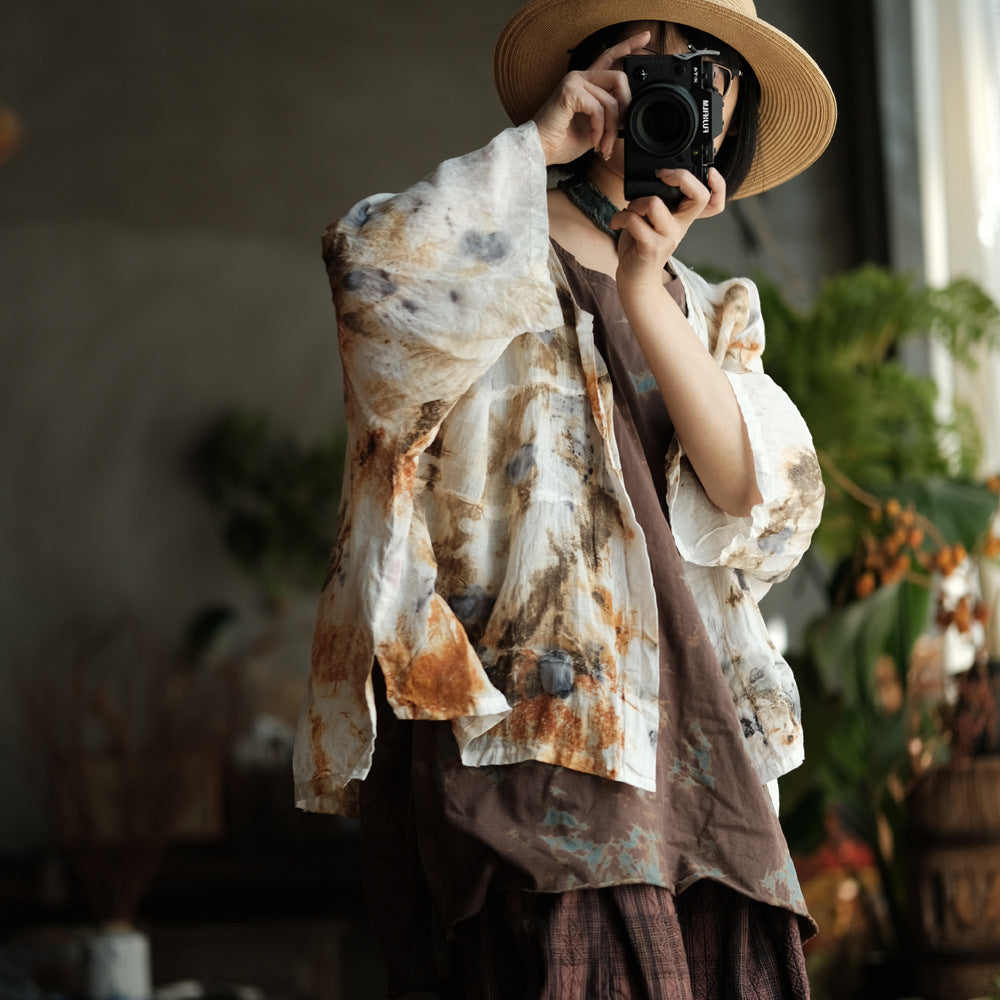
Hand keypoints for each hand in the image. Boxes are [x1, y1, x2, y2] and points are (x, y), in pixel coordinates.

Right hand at [531, 31, 650, 165]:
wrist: (541, 150)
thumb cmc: (562, 140)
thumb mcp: (594, 127)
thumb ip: (609, 116)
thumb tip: (626, 116)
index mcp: (585, 83)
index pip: (609, 57)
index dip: (628, 46)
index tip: (645, 37)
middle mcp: (580, 77)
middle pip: (619, 78)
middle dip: (625, 108)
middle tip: (619, 130)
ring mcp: (574, 81)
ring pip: (610, 101)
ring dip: (611, 129)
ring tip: (603, 146)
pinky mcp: (570, 91)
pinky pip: (599, 109)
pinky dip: (599, 130)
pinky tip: (593, 141)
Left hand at [612, 167, 726, 292]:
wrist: (635, 279)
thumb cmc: (640, 245)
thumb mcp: (653, 220)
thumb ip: (658, 201)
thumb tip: (648, 179)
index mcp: (683, 218)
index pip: (714, 203)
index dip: (720, 186)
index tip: (709, 172)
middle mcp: (681, 227)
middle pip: (699, 196)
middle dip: (680, 176)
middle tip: (661, 176)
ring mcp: (668, 238)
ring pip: (655, 203)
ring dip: (635, 202)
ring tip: (628, 212)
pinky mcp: (651, 247)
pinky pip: (634, 220)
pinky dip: (621, 217)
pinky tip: (617, 222)